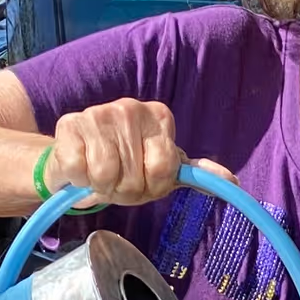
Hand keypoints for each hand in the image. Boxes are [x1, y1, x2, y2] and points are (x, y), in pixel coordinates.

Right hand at [46, 98, 185, 205]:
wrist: (80, 158)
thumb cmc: (126, 164)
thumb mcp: (164, 168)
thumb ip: (197, 174)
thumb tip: (231, 181)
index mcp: (159, 117)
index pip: (163, 170)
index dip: (152, 187)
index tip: (145, 179)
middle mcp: (131, 109)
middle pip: (134, 179)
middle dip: (125, 191)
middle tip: (118, 180)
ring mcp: (98, 113)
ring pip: (105, 176)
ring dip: (101, 186)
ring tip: (99, 175)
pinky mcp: (69, 125)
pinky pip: (79, 171)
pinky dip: (78, 179)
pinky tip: (81, 167)